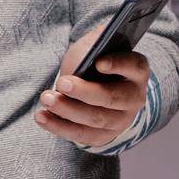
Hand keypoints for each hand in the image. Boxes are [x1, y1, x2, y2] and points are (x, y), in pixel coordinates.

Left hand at [33, 26, 149, 146]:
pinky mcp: (104, 136)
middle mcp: (134, 98)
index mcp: (136, 72)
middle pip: (112, 98)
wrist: (97, 85)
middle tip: (62, 82)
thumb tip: (93, 44)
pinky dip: (59, 127)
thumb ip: (96, 42)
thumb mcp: (97, 45)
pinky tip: (42, 117)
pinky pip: (82, 135)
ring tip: (46, 98)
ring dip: (67, 110)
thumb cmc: (95, 61)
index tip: (99, 62)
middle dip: (85, 92)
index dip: (118, 64)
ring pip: (95, 119)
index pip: (133, 66)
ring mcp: (121, 120)